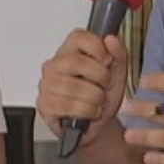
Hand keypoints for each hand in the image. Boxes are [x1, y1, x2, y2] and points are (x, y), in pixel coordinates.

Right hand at [36, 29, 127, 150]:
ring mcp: (47, 85)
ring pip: (72, 86)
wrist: (98, 126)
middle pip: (75, 62)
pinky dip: (86, 110)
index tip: (106, 61)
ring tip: (98, 101)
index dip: (96, 47)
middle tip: (104, 86)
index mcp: (70, 51)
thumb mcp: (117, 73)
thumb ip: (118, 54)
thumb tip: (110, 39)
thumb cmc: (103, 97)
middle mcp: (54, 65)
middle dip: (99, 77)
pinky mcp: (45, 105)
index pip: (78, 37)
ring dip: (94, 97)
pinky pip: (67, 105)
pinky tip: (91, 111)